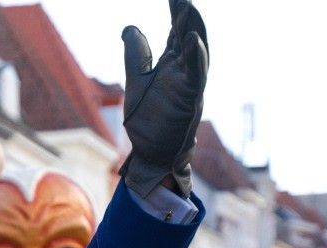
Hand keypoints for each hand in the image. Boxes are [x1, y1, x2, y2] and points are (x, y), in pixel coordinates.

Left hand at [119, 0, 208, 197]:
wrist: (151, 153)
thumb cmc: (149, 120)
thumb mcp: (137, 80)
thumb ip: (136, 55)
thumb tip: (130, 27)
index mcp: (171, 66)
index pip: (175, 33)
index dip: (175, 14)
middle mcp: (183, 72)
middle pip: (188, 37)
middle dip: (187, 16)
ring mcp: (189, 85)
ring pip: (196, 53)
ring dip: (193, 30)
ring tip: (187, 8)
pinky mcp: (190, 100)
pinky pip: (196, 76)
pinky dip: (196, 57)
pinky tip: (192, 40)